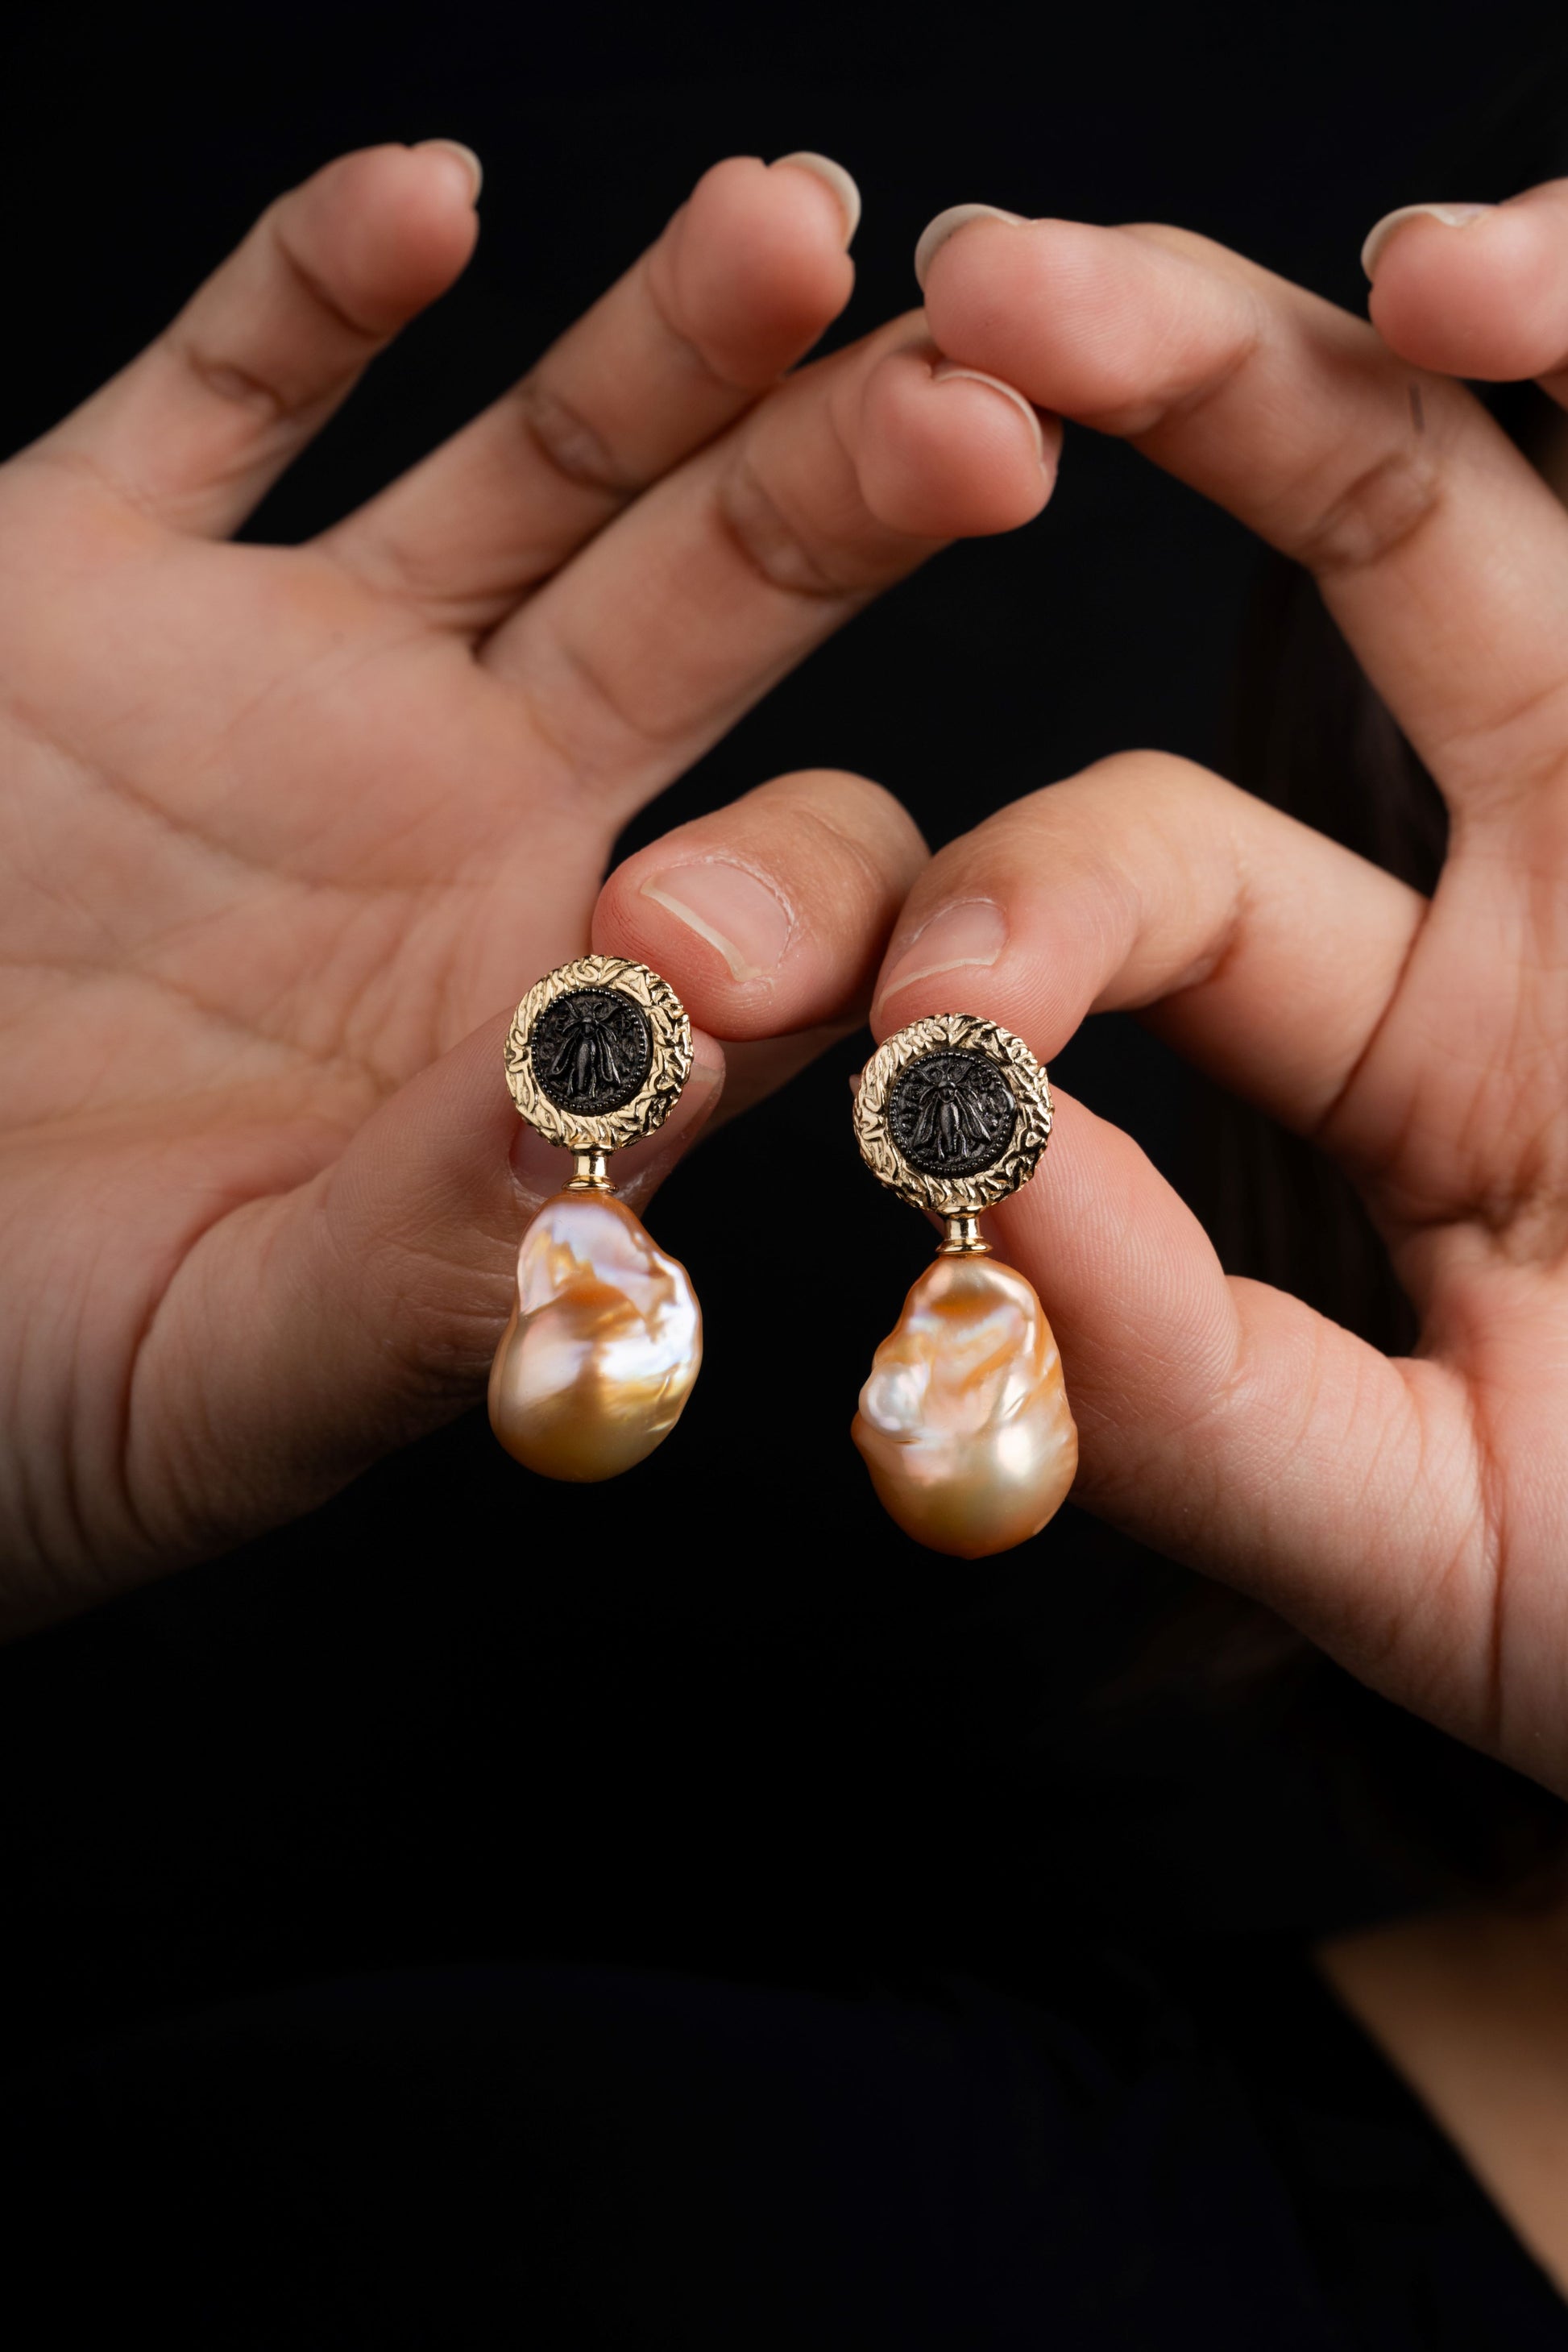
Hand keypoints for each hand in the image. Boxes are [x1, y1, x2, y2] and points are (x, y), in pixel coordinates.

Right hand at [0, 142, 1049, 1627]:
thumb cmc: (16, 1381)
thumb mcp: (245, 1362)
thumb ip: (445, 1254)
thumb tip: (643, 1097)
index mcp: (560, 1007)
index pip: (794, 892)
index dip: (845, 887)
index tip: (870, 922)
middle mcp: (469, 810)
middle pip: (720, 609)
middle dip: (849, 495)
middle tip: (986, 406)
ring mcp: (292, 676)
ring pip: (531, 467)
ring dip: (669, 347)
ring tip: (792, 232)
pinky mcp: (84, 571)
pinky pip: (226, 392)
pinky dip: (318, 288)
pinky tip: (431, 205)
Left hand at [886, 184, 1567, 1793]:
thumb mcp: (1422, 1538)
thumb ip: (1190, 1390)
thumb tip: (978, 1187)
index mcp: (1401, 1051)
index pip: (1151, 878)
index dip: (1011, 907)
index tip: (923, 1014)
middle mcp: (1552, 882)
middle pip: (1345, 566)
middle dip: (1174, 399)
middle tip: (980, 281)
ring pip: (1558, 500)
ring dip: (1459, 339)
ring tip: (1404, 263)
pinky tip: (1529, 297)